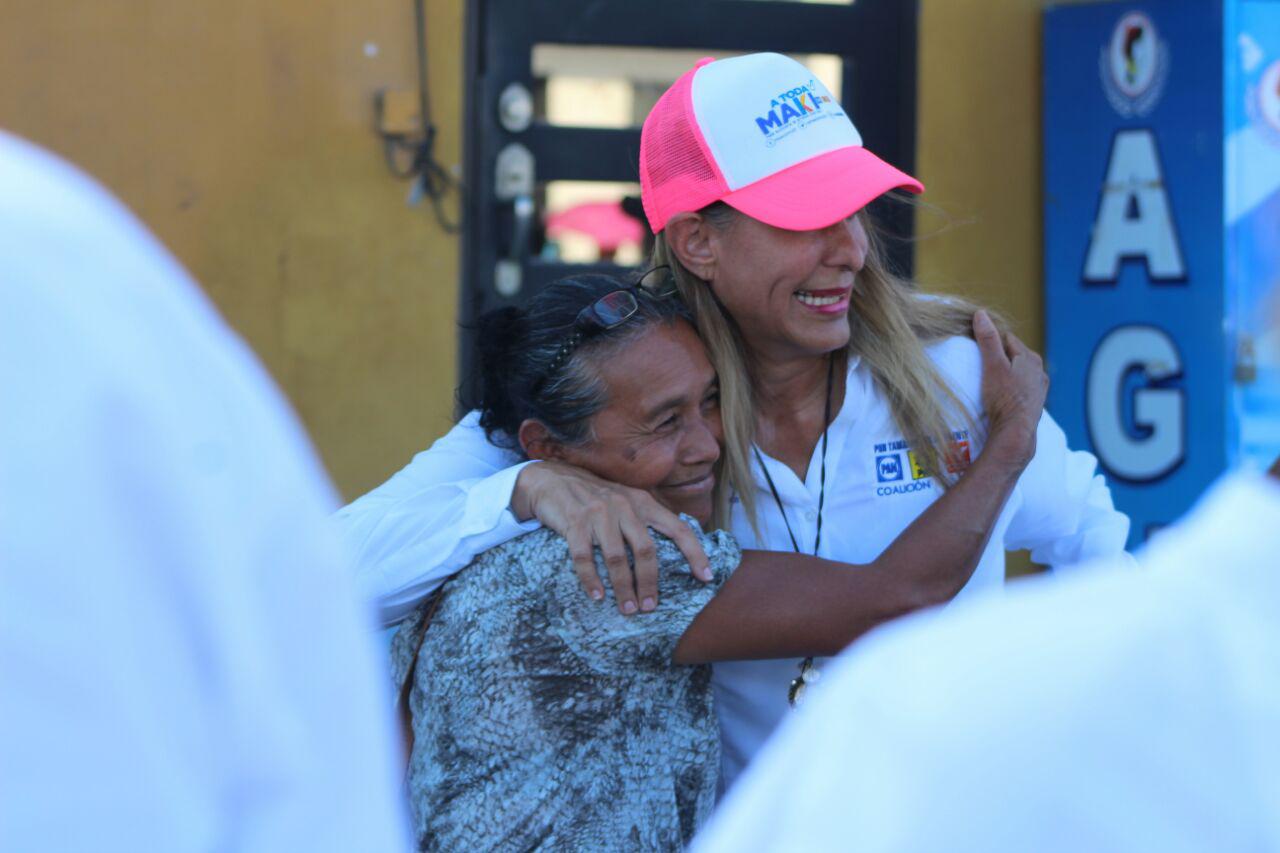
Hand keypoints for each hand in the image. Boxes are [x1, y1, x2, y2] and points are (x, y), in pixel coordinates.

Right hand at [512, 461, 711, 613]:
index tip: (706, 577)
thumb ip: (646, 519)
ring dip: (623, 588)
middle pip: (646, 550)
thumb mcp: (625, 501)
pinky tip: (596, 596)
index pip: (678, 529)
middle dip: (650, 583)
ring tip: (627, 609)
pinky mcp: (574, 522)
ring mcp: (598, 513)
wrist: (551, 480)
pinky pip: (584, 557)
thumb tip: (676, 547)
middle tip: (650, 607)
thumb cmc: (594, 498)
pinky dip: (591, 580)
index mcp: (643, 502)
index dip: (695, 553)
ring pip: (617, 558)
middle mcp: (624, 506)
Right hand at [973, 310, 1047, 469]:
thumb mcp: (992, 365)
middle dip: (1000, 356)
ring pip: (1019, 372)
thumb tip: (981, 314)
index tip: (977, 346)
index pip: (1007, 339)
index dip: (991, 340)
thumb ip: (987, 340)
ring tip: (990, 381)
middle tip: (981, 364)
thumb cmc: (1004, 397)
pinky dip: (1011, 387)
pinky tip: (1002, 395)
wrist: (1016, 431)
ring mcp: (1039, 388)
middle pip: (1014, 355)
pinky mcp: (1035, 403)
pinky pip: (1021, 387)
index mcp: (1030, 358)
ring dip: (1006, 372)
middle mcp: (1039, 371)